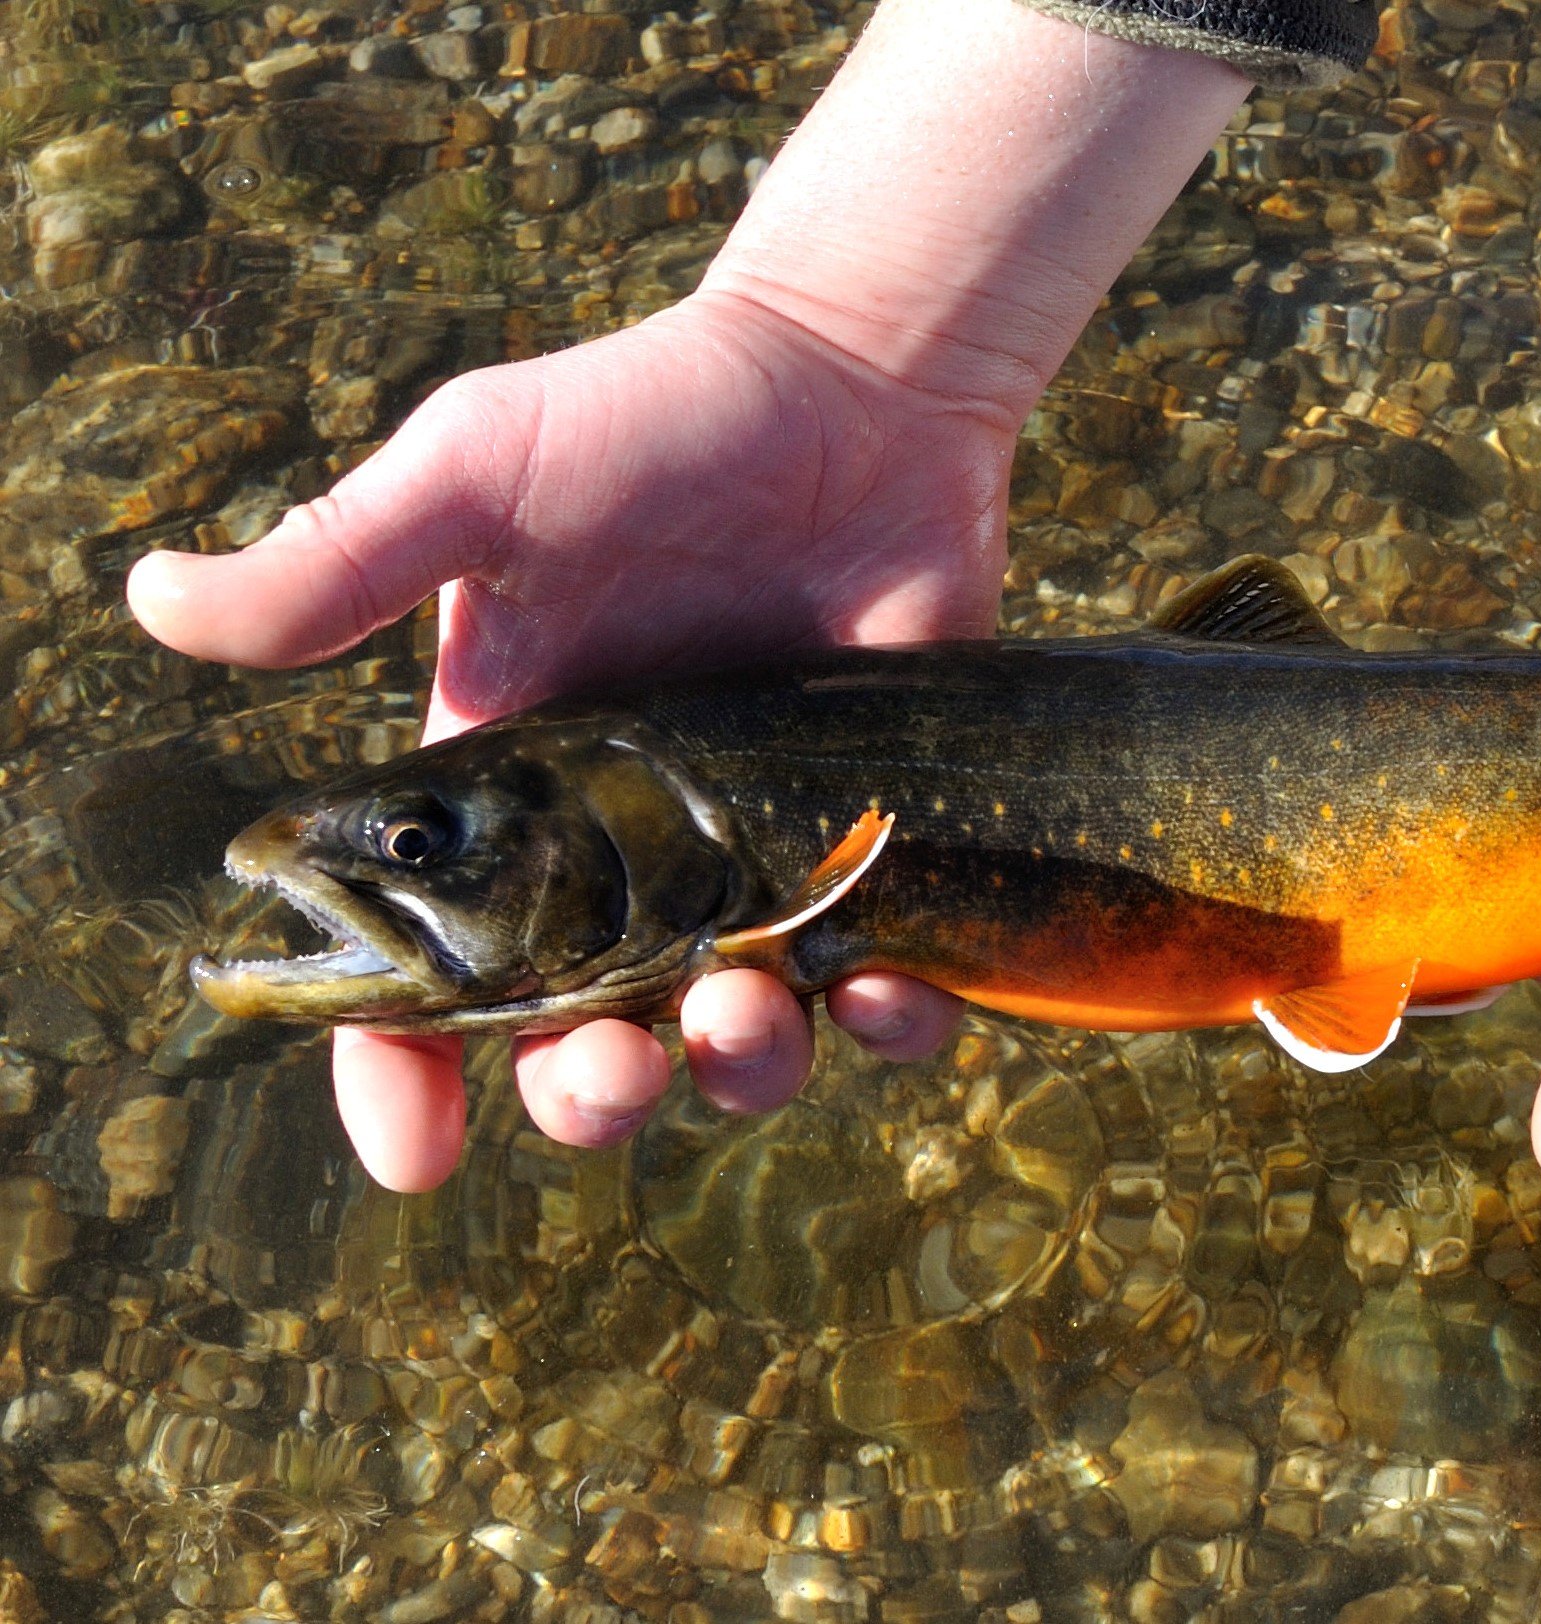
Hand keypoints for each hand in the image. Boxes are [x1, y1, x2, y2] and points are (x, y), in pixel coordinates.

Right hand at [127, 0, 1252, 1190]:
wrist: (856, 386)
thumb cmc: (658, 417)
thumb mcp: (480, 476)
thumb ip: (339, 558)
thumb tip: (148, 600)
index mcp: (507, 791)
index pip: (426, 967)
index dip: (398, 1072)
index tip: (410, 1156)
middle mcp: (627, 849)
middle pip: (582, 1035)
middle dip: (586, 1093)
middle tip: (610, 1069)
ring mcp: (758, 852)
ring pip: (737, 1036)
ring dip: (737, 1067)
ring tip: (753, 1013)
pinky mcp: (879, 839)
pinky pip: (888, 980)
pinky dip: (892, 1019)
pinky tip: (893, 998)